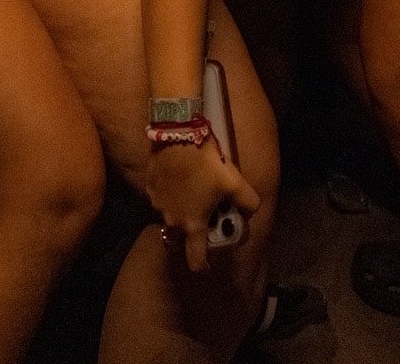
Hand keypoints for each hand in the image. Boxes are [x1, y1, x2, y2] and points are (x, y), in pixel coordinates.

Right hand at [147, 141, 259, 273]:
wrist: (177, 134)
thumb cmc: (206, 164)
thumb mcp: (235, 182)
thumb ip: (248, 202)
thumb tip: (250, 211)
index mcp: (193, 225)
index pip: (195, 261)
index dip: (202, 265)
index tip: (207, 262)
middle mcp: (172, 220)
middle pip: (180, 237)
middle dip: (190, 232)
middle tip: (201, 215)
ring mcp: (157, 203)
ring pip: (169, 215)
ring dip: (179, 209)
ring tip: (191, 190)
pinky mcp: (149, 186)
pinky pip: (160, 197)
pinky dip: (169, 193)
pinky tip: (178, 177)